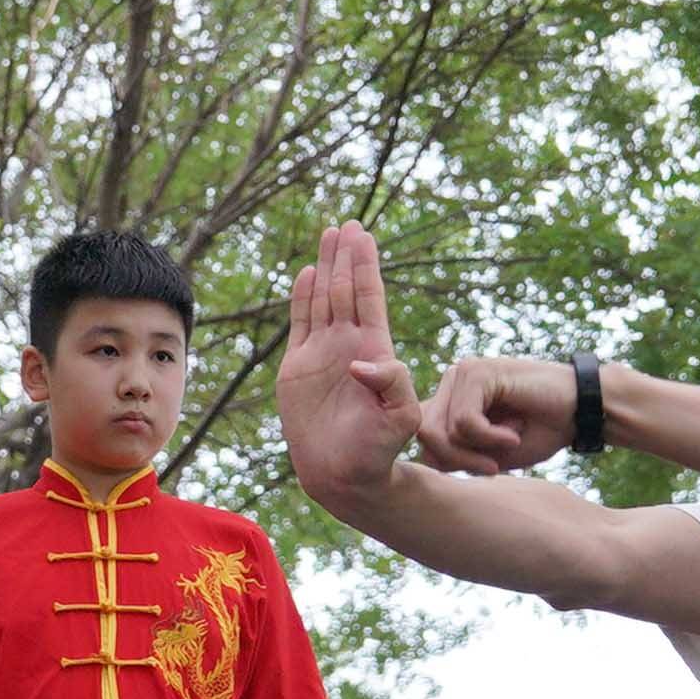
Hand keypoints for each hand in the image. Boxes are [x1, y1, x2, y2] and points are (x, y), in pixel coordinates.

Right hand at [280, 223, 429, 514]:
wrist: (344, 474)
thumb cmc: (378, 450)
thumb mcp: (401, 418)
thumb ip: (392, 384)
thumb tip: (362, 361)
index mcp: (375, 351)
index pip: (369, 299)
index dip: (365, 267)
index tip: (364, 236)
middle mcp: (350, 346)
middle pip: (347, 290)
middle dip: (347, 257)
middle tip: (349, 224)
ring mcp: (324, 354)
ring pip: (324, 299)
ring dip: (327, 267)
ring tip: (329, 235)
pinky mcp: (298, 368)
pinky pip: (300, 324)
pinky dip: (302, 298)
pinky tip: (306, 273)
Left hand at [417, 356, 580, 475]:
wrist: (580, 412)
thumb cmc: (537, 433)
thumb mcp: (488, 455)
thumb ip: (453, 456)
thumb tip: (423, 456)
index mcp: (449, 402)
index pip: (422, 440)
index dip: (448, 464)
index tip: (484, 471)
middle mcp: (450, 384)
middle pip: (426, 436)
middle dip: (458, 462)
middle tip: (493, 467)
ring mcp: (461, 374)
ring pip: (441, 430)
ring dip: (477, 451)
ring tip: (510, 443)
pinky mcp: (477, 372)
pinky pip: (465, 421)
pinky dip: (491, 438)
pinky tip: (515, 433)